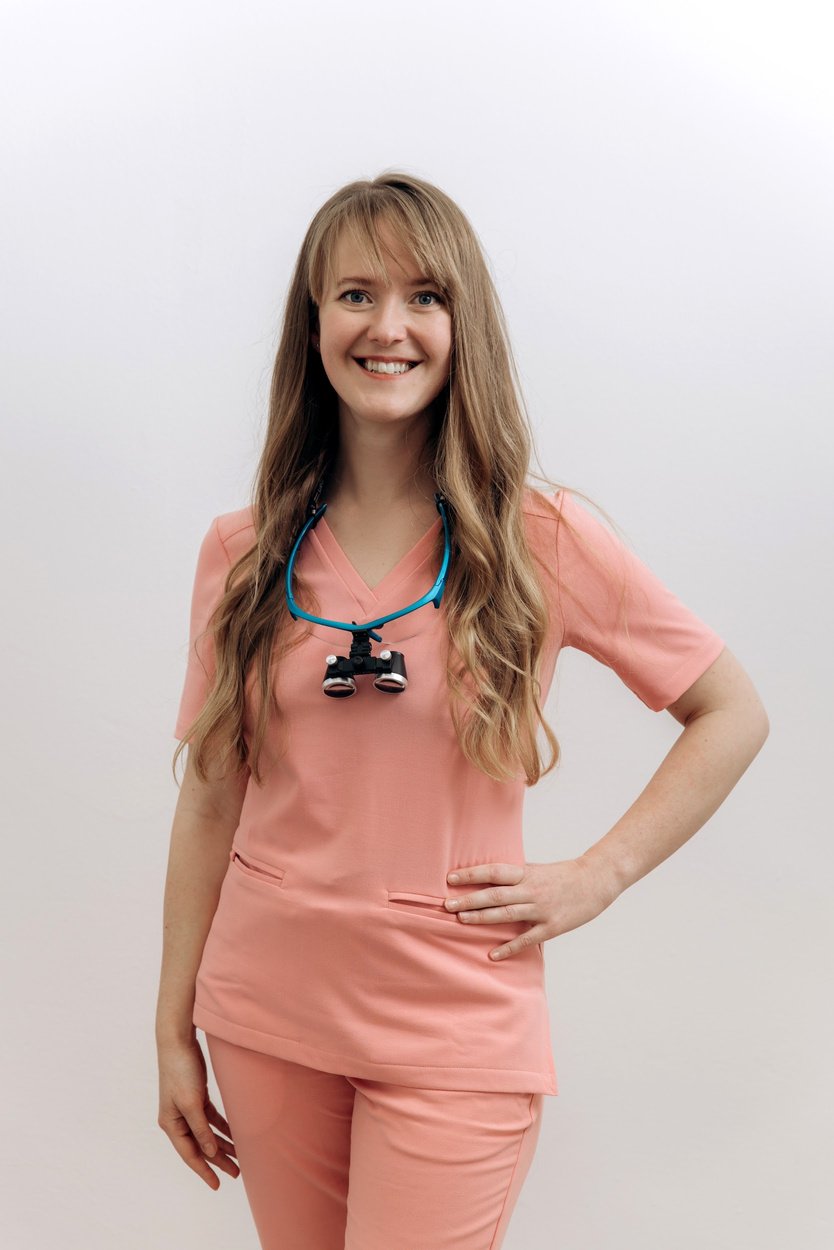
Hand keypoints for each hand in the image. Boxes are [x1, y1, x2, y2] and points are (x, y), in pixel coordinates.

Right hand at [157, 1034, 239, 1189]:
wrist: (178, 1041)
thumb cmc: (180, 1070)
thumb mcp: (191, 1102)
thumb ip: (200, 1129)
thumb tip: (210, 1152)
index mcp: (171, 1124)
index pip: (190, 1154)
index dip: (204, 1171)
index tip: (217, 1185)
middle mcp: (177, 1120)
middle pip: (200, 1146)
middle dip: (218, 1160)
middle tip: (236, 1173)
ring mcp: (187, 1109)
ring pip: (207, 1133)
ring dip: (222, 1144)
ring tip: (240, 1157)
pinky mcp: (197, 1097)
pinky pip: (211, 1119)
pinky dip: (222, 1127)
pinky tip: (234, 1135)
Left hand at [444, 858, 619, 960]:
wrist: (596, 881)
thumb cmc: (563, 875)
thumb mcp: (536, 869)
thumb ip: (515, 875)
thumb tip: (489, 878)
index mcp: (526, 873)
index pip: (493, 872)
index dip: (471, 874)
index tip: (450, 878)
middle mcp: (531, 890)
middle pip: (495, 894)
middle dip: (469, 899)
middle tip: (446, 904)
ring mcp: (541, 909)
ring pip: (507, 914)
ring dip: (482, 918)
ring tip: (461, 920)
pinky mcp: (552, 927)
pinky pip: (527, 939)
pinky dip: (509, 947)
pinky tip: (493, 954)